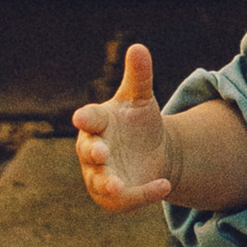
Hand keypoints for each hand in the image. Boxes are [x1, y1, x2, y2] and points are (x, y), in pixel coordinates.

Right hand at [73, 42, 175, 211]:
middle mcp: (93, 149)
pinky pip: (126, 199)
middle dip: (93, 152)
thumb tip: (138, 47)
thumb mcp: (141, 98)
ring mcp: (100, 175)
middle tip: (101, 152)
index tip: (81, 116)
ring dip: (107, 183)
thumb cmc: (137, 122)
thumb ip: (139, 76)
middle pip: (88, 151)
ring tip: (116, 185)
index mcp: (97, 122)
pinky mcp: (115, 196)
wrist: (151, 152)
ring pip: (100, 181)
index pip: (89, 118)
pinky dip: (144, 195)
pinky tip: (165, 186)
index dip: (86, 118)